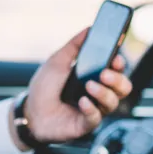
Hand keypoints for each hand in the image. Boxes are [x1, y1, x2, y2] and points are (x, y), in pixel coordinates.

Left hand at [13, 28, 133, 148]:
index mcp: (93, 77)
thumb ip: (74, 46)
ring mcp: (93, 109)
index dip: (119, 63)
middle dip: (118, 79)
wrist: (29, 112)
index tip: (115, 58)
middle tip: (105, 73)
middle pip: (123, 87)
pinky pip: (96, 117)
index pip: (116, 70)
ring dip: (104, 93)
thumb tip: (89, 29)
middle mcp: (97, 94)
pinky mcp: (85, 124)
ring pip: (113, 102)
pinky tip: (82, 102)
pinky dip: (91, 108)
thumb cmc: (44, 87)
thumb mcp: (57, 61)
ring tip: (90, 86)